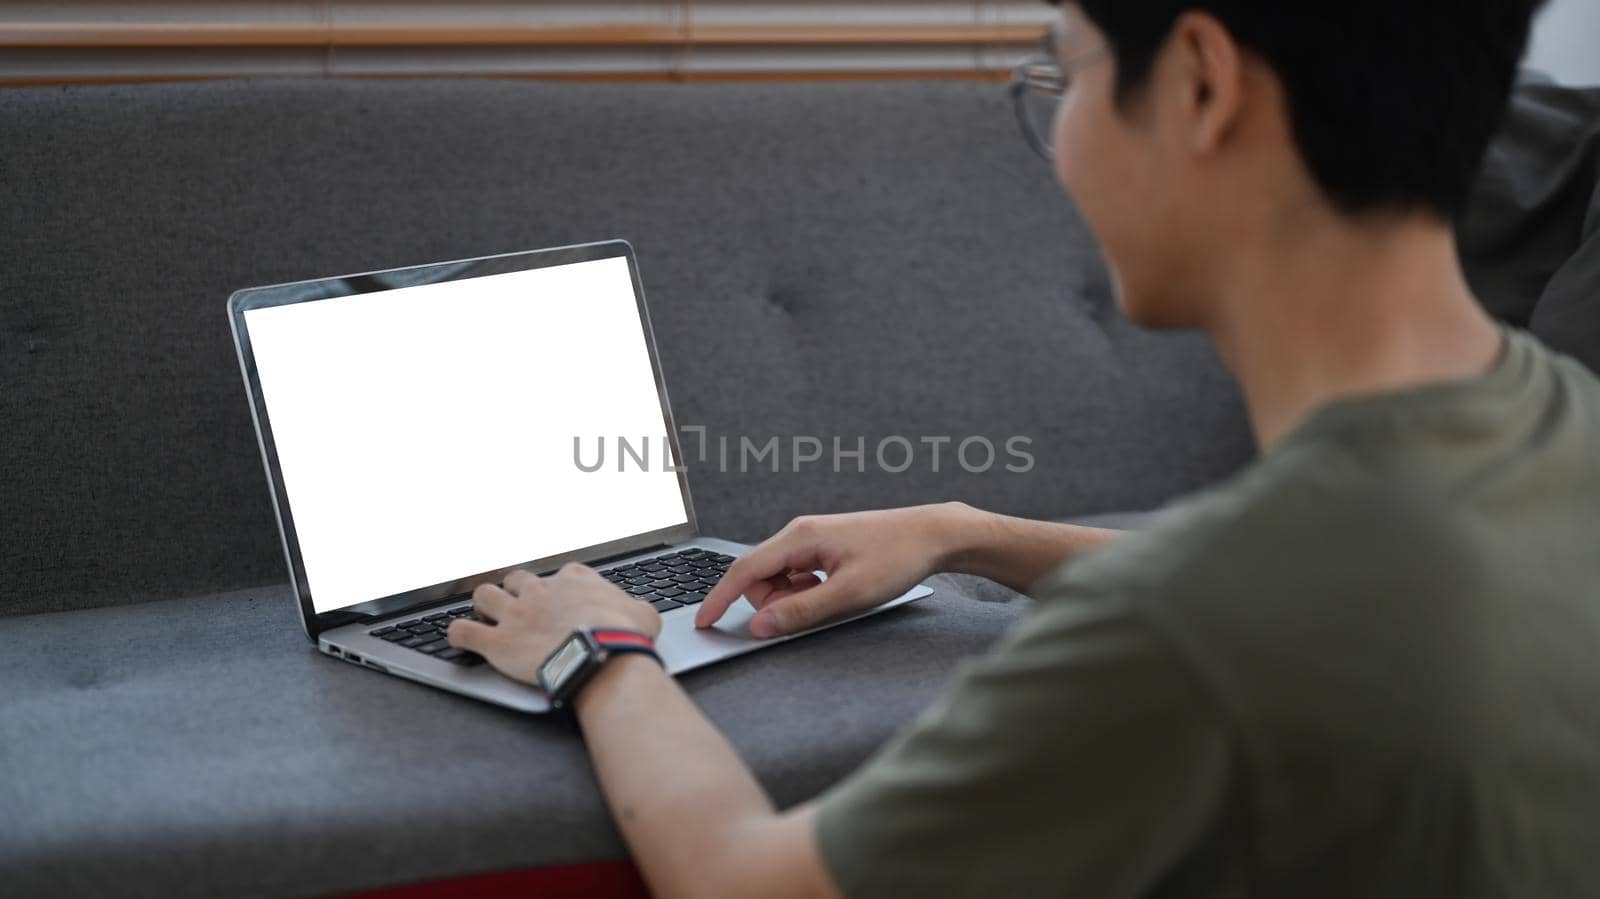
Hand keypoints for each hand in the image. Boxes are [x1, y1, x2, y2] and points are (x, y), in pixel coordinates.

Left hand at [448, 563, 660, 685]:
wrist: (601, 657)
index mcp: (573, 580)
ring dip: (485, 607)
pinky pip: (462, 631)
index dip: (558, 591)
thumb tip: (639, 614)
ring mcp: (515, 614)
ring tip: (490, 620)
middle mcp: (539, 590)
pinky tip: (460, 638)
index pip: (559, 576)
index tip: (562, 605)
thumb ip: (633, 608)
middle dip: (517, 594)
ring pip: (484, 595)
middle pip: (516, 580)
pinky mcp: (497, 642)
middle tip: (524, 613)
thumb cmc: (624, 636)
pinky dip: (459, 634)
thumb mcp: (643, 615)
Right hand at [695, 503, 971, 637]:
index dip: (720, 598)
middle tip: (810, 614)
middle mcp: (799, 533)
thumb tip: (759, 626)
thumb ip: (800, 612)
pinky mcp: (823, 548)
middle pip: (760, 578)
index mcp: (798, 537)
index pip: (743, 570)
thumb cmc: (896, 558)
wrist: (933, 534)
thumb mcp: (848, 595)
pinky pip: (798, 576)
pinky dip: (807, 592)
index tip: (703, 622)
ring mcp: (811, 539)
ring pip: (779, 579)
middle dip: (772, 604)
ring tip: (833, 600)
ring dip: (793, 599)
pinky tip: (836, 593)